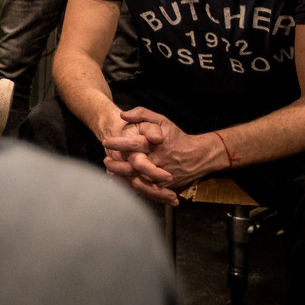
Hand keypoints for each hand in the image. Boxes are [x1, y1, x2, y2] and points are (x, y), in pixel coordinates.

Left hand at [103, 107, 219, 204]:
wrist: (199, 156)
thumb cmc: (177, 137)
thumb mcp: (161, 120)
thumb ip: (142, 114)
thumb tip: (123, 115)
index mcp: (157, 145)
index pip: (133, 143)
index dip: (117, 143)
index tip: (106, 141)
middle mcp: (160, 162)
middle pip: (133, 166)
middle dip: (116, 165)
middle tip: (105, 161)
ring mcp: (162, 177)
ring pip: (138, 182)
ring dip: (122, 179)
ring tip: (111, 173)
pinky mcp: (165, 187)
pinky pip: (146, 191)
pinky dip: (133, 189)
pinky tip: (122, 183)